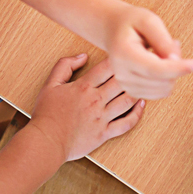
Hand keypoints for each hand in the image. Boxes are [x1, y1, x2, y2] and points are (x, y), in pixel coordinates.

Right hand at [22, 53, 143, 161]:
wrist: (46, 142)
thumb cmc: (47, 115)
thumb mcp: (50, 85)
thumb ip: (65, 66)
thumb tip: (83, 56)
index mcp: (84, 87)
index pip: (108, 67)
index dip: (121, 57)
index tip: (130, 51)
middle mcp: (96, 100)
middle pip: (122, 81)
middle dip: (134, 71)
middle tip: (145, 63)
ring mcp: (102, 117)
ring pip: (127, 100)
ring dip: (139, 90)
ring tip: (146, 82)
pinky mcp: (104, 133)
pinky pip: (126, 124)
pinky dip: (137, 114)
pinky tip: (141, 105)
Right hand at [95, 3, 192, 98]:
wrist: (114, 30)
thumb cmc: (132, 22)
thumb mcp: (148, 20)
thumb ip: (162, 40)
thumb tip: (176, 59)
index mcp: (124, 54)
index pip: (155, 69)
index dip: (177, 69)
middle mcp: (122, 74)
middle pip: (163, 82)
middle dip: (176, 65)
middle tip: (173, 44)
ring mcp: (126, 85)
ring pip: (164, 90)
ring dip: (172, 73)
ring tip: (165, 51)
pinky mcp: (133, 91)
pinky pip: (160, 93)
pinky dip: (167, 80)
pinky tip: (161, 63)